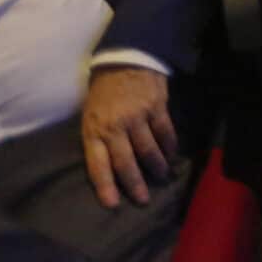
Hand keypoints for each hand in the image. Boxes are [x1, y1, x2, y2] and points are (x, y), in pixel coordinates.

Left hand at [79, 64, 176, 207]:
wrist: (124, 58)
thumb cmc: (103, 90)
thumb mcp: (90, 114)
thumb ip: (98, 137)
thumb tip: (108, 163)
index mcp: (94, 130)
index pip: (98, 165)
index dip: (105, 186)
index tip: (112, 204)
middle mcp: (114, 127)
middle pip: (125, 162)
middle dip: (134, 184)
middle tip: (142, 200)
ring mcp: (137, 117)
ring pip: (148, 149)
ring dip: (156, 167)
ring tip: (161, 178)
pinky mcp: (157, 107)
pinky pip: (165, 132)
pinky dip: (169, 146)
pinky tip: (171, 155)